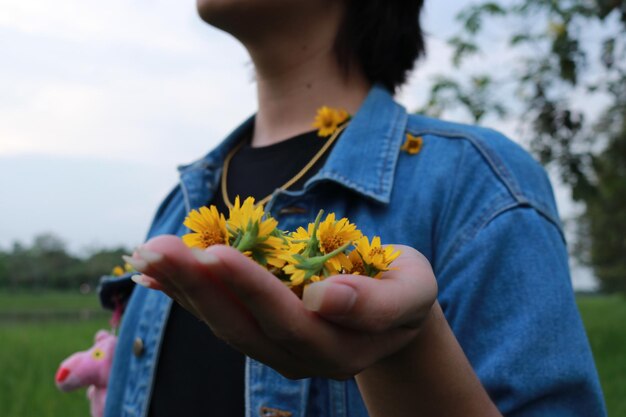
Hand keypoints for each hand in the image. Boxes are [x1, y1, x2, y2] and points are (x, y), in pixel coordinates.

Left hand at [125, 235, 437, 379]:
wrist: (392, 309)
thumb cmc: (405, 289)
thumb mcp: (413, 290)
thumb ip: (378, 302)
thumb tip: (324, 298)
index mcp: (341, 348)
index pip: (289, 321)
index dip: (252, 289)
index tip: (217, 253)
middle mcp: (300, 358)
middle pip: (242, 327)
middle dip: (198, 286)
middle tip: (158, 248)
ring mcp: (275, 350)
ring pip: (222, 323)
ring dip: (182, 288)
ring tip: (147, 253)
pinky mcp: (260, 334)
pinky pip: (217, 316)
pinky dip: (184, 293)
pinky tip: (152, 273)